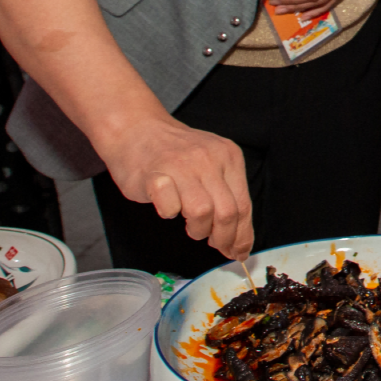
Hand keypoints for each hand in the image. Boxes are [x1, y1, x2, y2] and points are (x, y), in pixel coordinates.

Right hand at [96, 113, 252, 259]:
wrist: (136, 129)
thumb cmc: (173, 153)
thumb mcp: (210, 165)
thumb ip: (225, 196)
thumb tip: (238, 240)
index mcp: (228, 156)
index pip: (244, 205)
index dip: (242, 235)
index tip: (239, 251)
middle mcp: (208, 158)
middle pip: (227, 212)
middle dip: (223, 238)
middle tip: (213, 243)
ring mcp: (181, 165)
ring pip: (203, 212)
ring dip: (197, 229)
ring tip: (190, 224)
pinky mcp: (154, 174)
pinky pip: (169, 207)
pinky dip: (169, 214)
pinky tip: (168, 208)